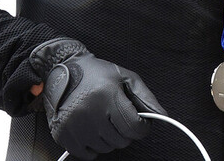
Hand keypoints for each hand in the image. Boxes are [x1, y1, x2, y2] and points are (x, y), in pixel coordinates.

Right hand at [29, 38, 165, 159]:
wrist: (62, 70)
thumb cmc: (97, 74)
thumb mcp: (126, 78)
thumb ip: (146, 97)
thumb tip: (161, 115)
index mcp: (107, 95)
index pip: (134, 127)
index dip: (142, 127)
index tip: (140, 122)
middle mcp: (90, 112)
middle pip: (122, 140)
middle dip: (125, 131)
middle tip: (118, 117)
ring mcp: (75, 125)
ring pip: (106, 148)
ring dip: (109, 138)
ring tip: (103, 120)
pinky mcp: (62, 135)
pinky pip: (88, 155)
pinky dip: (93, 146)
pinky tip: (91, 130)